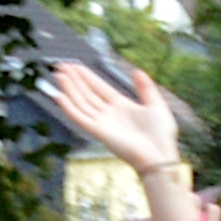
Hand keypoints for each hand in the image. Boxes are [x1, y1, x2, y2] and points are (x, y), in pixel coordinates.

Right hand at [41, 56, 190, 174]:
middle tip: (61, 66)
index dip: (86, 77)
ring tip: (59, 75)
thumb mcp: (156, 104)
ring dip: (69, 89)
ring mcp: (102, 123)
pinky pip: (80, 118)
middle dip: (74, 80)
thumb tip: (137, 71)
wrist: (160, 154)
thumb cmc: (161, 134)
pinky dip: (69, 107)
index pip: (98, 88)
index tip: (75, 66)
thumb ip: (146, 88)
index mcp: (121, 106)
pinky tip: (59, 96)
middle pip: (86, 93)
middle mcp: (108, 113)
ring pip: (81, 102)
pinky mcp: (98, 132)